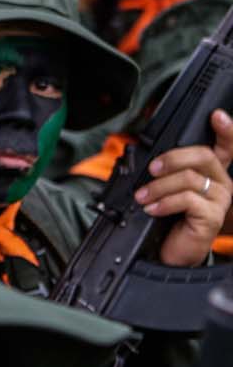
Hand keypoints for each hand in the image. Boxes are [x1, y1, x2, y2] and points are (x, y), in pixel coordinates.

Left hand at [139, 109, 232, 266]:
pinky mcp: (212, 216)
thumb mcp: (165, 189)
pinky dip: (164, 202)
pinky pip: (187, 199)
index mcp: (211, 172)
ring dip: (159, 186)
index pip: (226, 146)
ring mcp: (219, 200)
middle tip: (151, 169)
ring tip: (142, 197)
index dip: (225, 129)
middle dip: (173, 158)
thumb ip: (165, 171)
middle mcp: (220, 182)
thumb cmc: (167, 218)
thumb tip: (150, 158)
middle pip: (203, 155)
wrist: (170, 251)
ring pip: (189, 178)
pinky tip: (152, 209)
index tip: (216, 115)